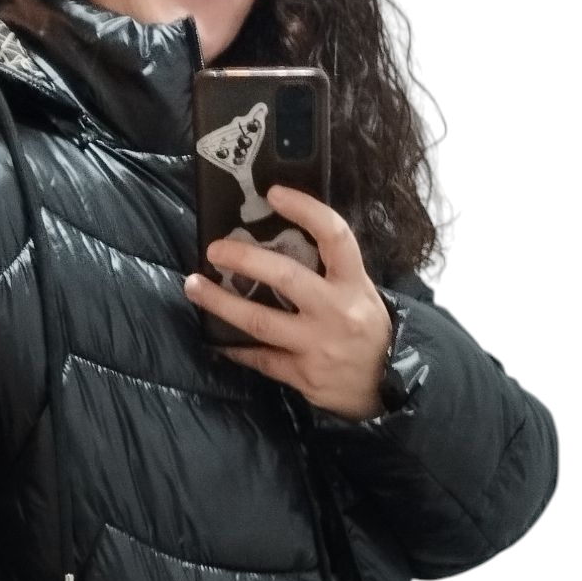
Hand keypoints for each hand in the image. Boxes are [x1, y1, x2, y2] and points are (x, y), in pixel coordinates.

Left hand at [184, 186, 392, 420]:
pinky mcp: (303, 376)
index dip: (306, 210)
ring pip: (261, 322)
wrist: (387, 387)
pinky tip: (217, 338)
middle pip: (285, 278)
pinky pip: (261, 359)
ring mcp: (318, 346)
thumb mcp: (362, 294)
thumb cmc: (367, 332)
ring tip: (194, 286)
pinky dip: (236, 347)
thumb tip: (277, 243)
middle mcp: (336, 312)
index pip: (334, 236)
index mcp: (354, 285)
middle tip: (214, 249)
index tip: (274, 194)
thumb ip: (329, 272)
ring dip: (221, 303)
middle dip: (244, 260)